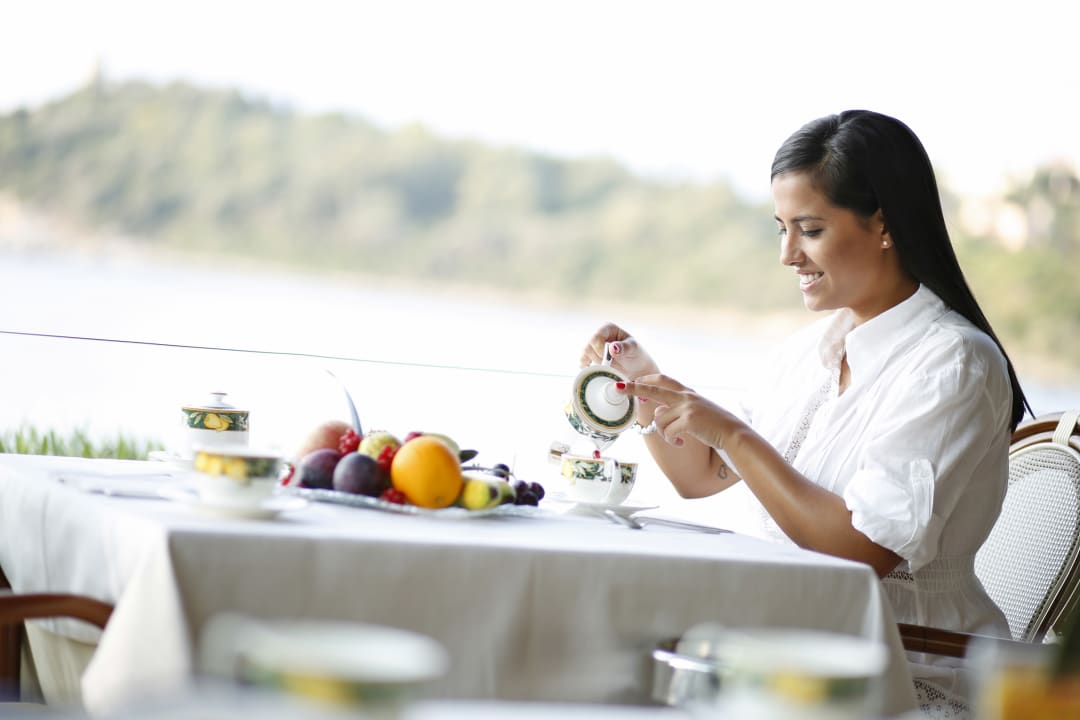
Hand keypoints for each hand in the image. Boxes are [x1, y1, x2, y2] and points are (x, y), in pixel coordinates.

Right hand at [579, 323, 659, 379]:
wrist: (637, 368)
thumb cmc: (636, 355)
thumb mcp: (633, 349)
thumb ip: (624, 348)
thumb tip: (612, 348)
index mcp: (608, 328)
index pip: (596, 337)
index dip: (600, 349)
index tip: (610, 359)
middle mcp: (599, 335)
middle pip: (588, 347)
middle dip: (599, 359)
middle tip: (612, 364)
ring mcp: (593, 347)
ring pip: (584, 355)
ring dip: (596, 364)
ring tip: (609, 367)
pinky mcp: (590, 357)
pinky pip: (582, 362)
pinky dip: (588, 368)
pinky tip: (597, 371)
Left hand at [618, 374, 736, 449]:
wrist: (733, 433)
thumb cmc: (715, 425)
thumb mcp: (696, 411)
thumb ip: (677, 408)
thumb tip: (659, 411)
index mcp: (687, 393)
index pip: (664, 380)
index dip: (647, 379)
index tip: (634, 381)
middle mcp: (686, 397)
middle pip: (654, 389)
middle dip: (634, 388)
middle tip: (618, 388)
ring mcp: (687, 408)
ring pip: (660, 420)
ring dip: (664, 434)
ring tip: (676, 439)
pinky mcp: (689, 420)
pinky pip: (669, 432)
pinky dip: (672, 440)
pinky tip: (681, 443)